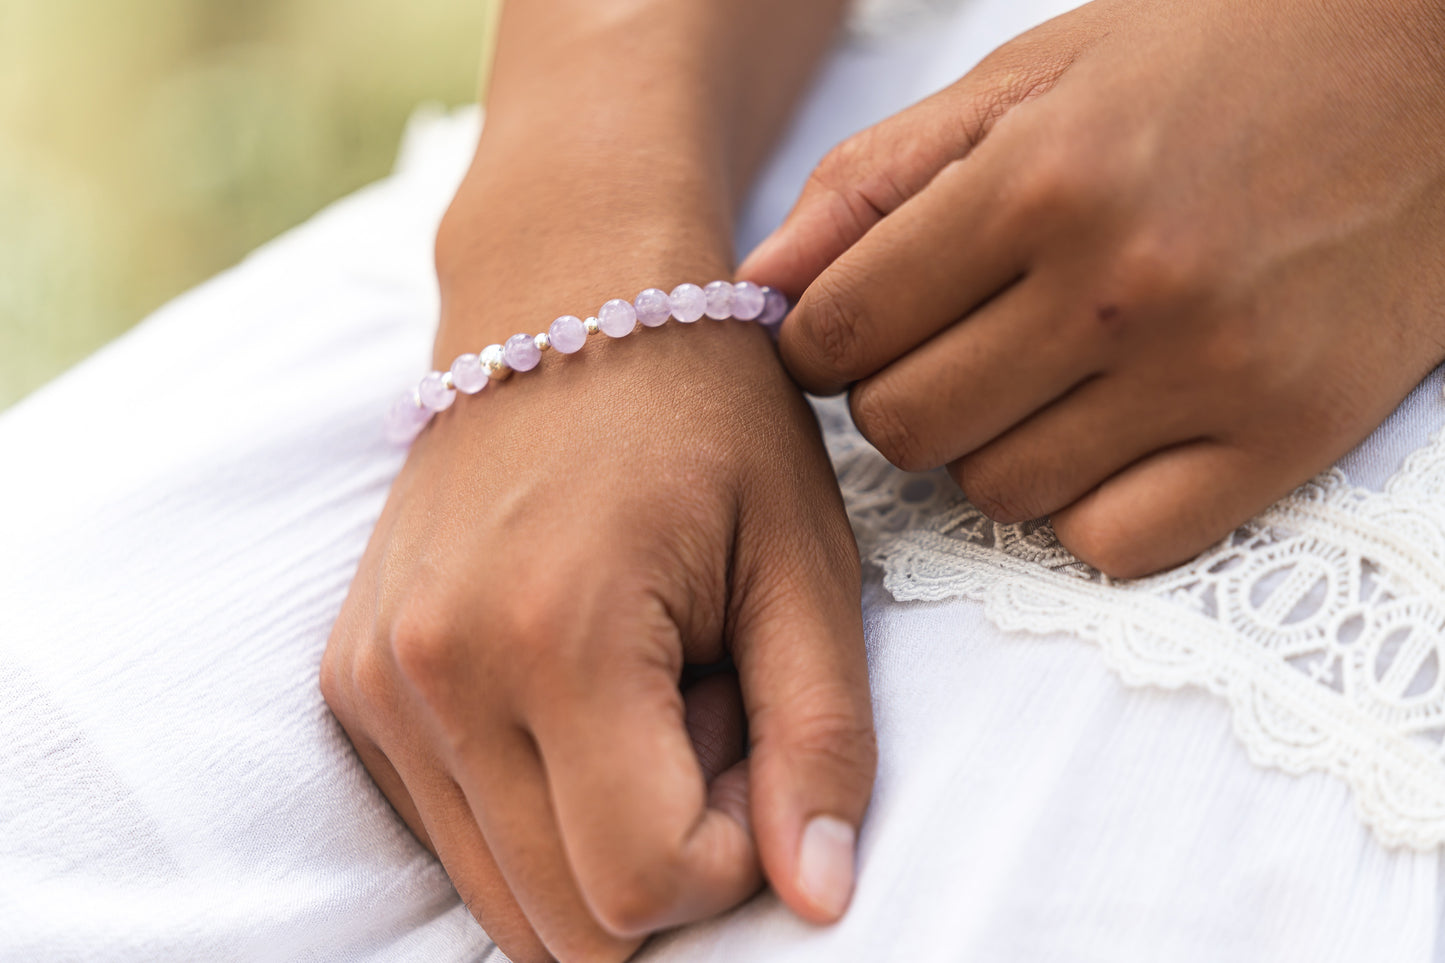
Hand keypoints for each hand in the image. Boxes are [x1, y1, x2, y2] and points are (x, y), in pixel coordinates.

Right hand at [321, 166, 875, 962]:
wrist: (561, 299)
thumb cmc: (707, 415)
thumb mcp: (802, 560)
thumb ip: (822, 738)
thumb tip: (815, 903)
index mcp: (556, 635)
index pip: (638, 892)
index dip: (730, 857)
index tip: (759, 736)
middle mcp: (433, 675)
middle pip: (563, 925)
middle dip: (666, 862)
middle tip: (710, 718)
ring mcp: (375, 686)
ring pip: (504, 897)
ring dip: (600, 839)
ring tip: (647, 698)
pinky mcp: (352, 686)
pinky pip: (455, 834)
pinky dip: (534, 812)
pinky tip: (579, 696)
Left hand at [741, 0, 1444, 577]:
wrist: (1426, 70)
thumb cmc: (1210, 60)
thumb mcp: (1028, 78)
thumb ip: (876, 181)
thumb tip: (758, 284)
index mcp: (1037, 180)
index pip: (839, 334)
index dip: (817, 345)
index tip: (845, 332)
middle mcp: (1118, 286)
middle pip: (903, 428)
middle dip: (895, 397)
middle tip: (947, 348)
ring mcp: (1208, 374)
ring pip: (996, 493)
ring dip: (988, 447)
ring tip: (1042, 375)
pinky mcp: (1283, 438)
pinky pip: (1109, 543)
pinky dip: (1084, 505)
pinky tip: (1108, 432)